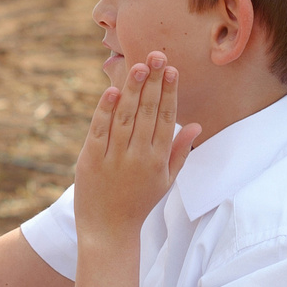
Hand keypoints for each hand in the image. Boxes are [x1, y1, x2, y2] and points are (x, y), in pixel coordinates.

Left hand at [73, 54, 201, 241]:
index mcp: (157, 159)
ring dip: (133, 90)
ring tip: (140, 66)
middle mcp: (138, 156)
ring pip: (125, 117)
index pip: (166, 118)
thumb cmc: (139, 203)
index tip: (173, 70)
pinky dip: (105, 111)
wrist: (108, 230)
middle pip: (148, 112)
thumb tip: (196, 125)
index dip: (170, 93)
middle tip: (158, 55)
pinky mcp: (90, 160)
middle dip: (154, 82)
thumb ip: (179, 151)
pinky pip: (99, 131)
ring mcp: (113, 158)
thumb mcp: (165, 180)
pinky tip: (112, 91)